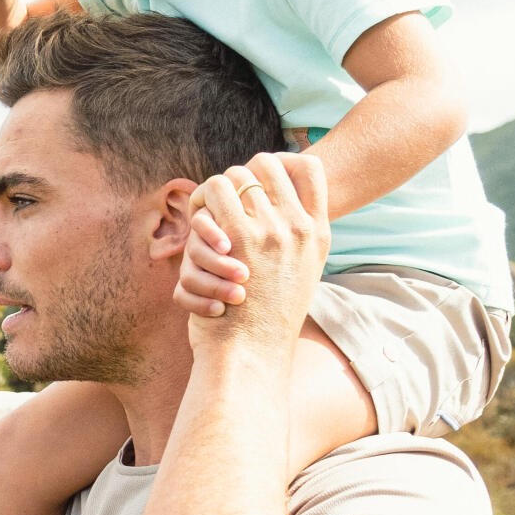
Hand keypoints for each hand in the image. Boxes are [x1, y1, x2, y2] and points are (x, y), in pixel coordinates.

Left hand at [185, 153, 328, 353]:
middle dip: (241, 173)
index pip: (311, 168)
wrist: (251, 353)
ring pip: (237, 174)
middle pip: (268, 164)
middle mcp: (298, 227)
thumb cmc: (266, 322)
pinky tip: (196, 215)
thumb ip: (293, 242)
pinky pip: (215, 192)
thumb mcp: (298, 277)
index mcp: (318, 234)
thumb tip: (277, 212)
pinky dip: (201, 199)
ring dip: (217, 187)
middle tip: (227, 194)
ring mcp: (270, 231)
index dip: (283, 160)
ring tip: (209, 205)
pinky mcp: (236, 238)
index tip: (263, 175)